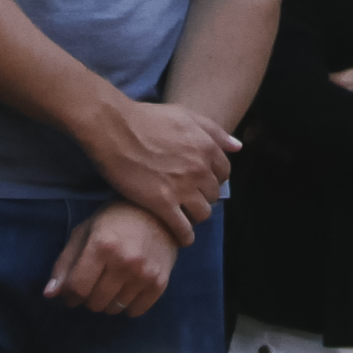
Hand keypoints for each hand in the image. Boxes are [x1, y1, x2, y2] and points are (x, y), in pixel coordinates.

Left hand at [48, 199, 177, 314]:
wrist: (158, 213)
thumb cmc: (114, 220)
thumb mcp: (84, 233)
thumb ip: (64, 264)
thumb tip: (49, 295)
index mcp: (101, 246)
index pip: (77, 289)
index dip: (70, 295)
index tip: (72, 292)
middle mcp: (124, 262)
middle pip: (95, 303)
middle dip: (89, 297)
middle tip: (95, 282)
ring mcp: (144, 274)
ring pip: (114, 309)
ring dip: (108, 301)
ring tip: (113, 282)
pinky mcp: (160, 283)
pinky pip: (135, 311)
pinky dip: (127, 305)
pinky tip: (128, 288)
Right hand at [93, 91, 234, 231]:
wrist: (114, 129)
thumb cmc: (146, 118)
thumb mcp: (184, 115)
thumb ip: (213, 131)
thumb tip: (238, 146)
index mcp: (206, 147)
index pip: (224, 173)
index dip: (213, 179)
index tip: (201, 183)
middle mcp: (199, 169)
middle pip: (213, 195)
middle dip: (203, 196)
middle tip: (187, 198)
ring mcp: (182, 188)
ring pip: (202, 213)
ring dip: (194, 216)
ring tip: (183, 215)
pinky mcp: (162, 203)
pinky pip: (183, 229)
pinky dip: (184, 236)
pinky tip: (180, 237)